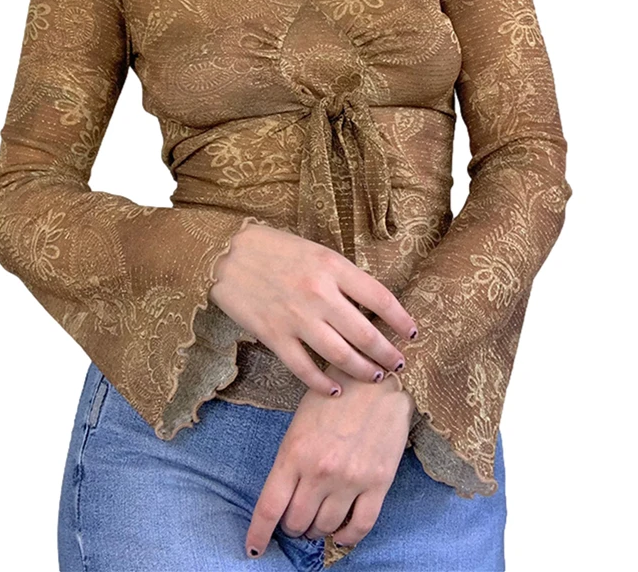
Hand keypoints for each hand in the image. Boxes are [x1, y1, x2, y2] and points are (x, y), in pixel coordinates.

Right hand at [209, 222, 417, 397]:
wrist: (226, 254)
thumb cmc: (274, 249)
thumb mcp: (315, 251)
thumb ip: (341, 277)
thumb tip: (370, 307)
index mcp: (333, 267)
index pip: (380, 298)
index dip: (401, 319)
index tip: (412, 332)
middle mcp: (319, 294)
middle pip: (365, 333)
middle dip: (387, 353)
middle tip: (398, 363)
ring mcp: (296, 318)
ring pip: (340, 355)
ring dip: (362, 370)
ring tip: (375, 376)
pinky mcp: (274, 336)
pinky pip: (304, 368)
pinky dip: (322, 383)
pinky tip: (335, 390)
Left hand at [244, 363, 415, 557]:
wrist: (377, 378)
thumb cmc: (334, 393)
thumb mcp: (300, 421)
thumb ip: (291, 458)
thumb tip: (287, 495)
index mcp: (294, 452)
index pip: (270, 508)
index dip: (258, 534)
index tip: (253, 549)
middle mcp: (320, 471)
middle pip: (296, 522)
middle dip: (292, 526)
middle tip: (296, 519)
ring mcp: (349, 479)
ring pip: (325, 527)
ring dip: (317, 529)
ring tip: (318, 520)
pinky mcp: (378, 483)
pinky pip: (359, 526)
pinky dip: (347, 537)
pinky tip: (341, 532)